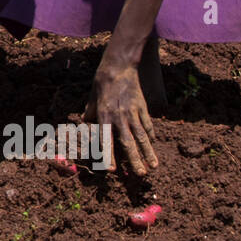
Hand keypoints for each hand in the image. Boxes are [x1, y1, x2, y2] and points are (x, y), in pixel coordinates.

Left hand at [85, 59, 158, 175]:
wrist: (118, 66)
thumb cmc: (102, 82)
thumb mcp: (91, 98)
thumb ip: (90, 113)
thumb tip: (85, 123)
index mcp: (104, 116)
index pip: (106, 140)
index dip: (109, 155)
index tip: (112, 169)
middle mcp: (119, 116)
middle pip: (128, 142)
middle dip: (135, 160)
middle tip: (140, 175)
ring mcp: (133, 112)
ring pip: (142, 136)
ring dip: (149, 152)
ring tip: (154, 166)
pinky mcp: (142, 107)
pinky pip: (147, 124)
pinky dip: (151, 135)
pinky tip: (153, 145)